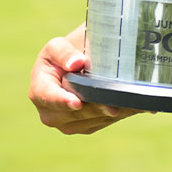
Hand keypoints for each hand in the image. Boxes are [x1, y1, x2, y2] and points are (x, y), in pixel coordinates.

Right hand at [28, 34, 144, 133]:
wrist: (78, 64)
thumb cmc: (64, 53)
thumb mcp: (58, 46)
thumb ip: (64, 53)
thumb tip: (76, 63)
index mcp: (39, 89)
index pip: (48, 97)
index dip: (62, 101)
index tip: (77, 103)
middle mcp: (49, 111)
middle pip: (74, 113)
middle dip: (95, 108)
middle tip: (115, 104)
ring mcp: (66, 122)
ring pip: (90, 120)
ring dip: (109, 112)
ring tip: (128, 102)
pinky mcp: (84, 126)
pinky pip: (102, 122)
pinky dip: (118, 113)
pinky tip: (131, 104)